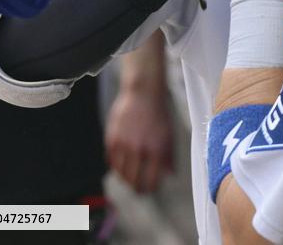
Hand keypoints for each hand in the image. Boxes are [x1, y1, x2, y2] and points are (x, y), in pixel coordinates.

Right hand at [105, 38, 173, 194]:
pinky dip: (116, 166)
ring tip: (130, 177)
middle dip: (137, 188)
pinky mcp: (112, 139)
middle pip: (134, 181)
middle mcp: (140, 150)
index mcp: (157, 150)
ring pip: (121, 174)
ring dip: (126, 179)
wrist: (143, 92)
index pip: (151, 181)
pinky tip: (121, 164)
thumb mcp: (170, 134)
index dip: (150, 189)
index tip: (149, 189)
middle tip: (138, 188)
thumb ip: (169, 156)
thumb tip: (170, 175)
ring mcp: (124, 145)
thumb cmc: (159, 113)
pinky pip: (111, 162)